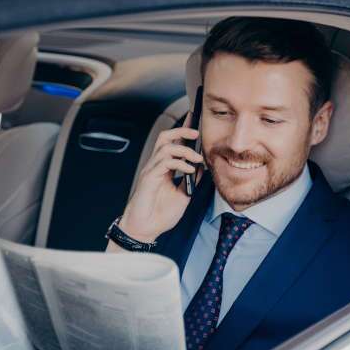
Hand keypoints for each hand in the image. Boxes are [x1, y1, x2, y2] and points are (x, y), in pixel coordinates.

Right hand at [115, 115, 203, 243]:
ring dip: (185, 150)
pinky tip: (189, 169)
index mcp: (164, 168)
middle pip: (165, 137)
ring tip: (197, 159)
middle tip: (197, 133)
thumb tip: (203, 167)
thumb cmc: (161, 214)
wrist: (146, 229)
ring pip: (165, 146)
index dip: (183, 130)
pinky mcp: (148, 178)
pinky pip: (164, 162)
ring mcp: (151, 170)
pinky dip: (180, 163)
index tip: (194, 119)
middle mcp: (156, 165)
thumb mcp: (184, 195)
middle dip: (181, 130)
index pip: (173, 143)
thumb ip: (191, 180)